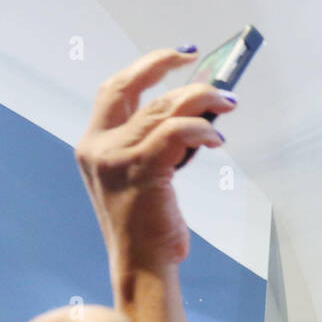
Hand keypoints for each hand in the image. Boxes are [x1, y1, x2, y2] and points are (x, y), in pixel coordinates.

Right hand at [75, 48, 235, 272]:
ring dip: (201, 101)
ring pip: (163, 108)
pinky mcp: (141, 168)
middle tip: (214, 79)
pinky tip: (216, 138)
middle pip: (137, 89)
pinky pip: (177, 131)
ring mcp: (116, 157)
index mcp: (93, 145)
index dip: (147, 66)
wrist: (143, 266)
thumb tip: (194, 110)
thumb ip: (154, 143)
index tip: (180, 55)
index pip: (115, 90)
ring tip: (227, 106)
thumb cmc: (148, 227)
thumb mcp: (142, 177)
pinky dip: (202, 129)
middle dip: (175, 72)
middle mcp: (98, 147)